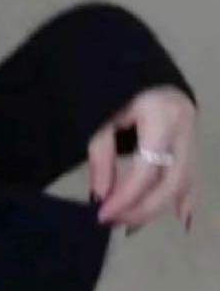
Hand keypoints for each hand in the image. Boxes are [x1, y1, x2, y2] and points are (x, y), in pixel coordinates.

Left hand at [87, 84, 199, 232]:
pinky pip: (192, 174)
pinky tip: (183, 220)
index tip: (103, 214)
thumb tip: (101, 197)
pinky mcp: (191, 141)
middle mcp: (184, 126)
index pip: (146, 168)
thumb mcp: (99, 119)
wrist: (132, 66)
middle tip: (115, 223)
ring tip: (131, 225)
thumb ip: (101, 158)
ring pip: (183, 181)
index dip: (126, 196)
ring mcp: (192, 134)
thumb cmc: (111, 89)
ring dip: (157, 208)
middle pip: (171, 180)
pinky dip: (185, 198)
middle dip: (143, 208)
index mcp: (162, 115)